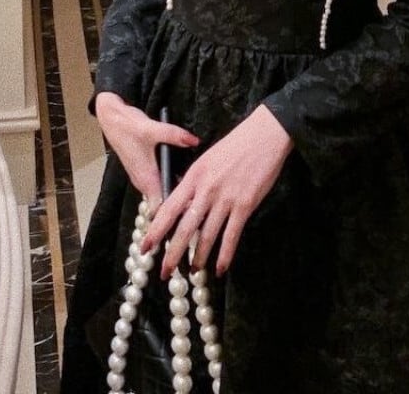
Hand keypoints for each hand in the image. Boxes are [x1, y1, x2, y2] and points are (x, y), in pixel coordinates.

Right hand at [95, 92, 199, 210]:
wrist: (112, 119)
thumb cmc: (126, 127)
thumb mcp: (152, 129)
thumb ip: (174, 135)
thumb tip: (194, 140)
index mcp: (146, 177)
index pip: (159, 208)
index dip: (174, 213)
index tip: (192, 212)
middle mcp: (143, 181)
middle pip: (163, 204)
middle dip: (180, 206)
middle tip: (201, 203)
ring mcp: (143, 177)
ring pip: (161, 195)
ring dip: (175, 196)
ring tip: (196, 193)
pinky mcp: (144, 171)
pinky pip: (159, 185)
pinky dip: (170, 185)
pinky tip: (184, 178)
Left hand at [140, 105, 292, 277]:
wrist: (263, 137)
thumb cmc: (235, 146)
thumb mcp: (206, 159)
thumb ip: (195, 182)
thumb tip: (183, 203)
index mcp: (194, 176)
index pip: (169, 208)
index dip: (156, 229)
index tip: (146, 246)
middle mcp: (206, 190)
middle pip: (185, 227)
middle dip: (172, 253)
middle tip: (163, 272)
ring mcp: (226, 199)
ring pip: (207, 235)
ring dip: (198, 257)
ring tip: (192, 272)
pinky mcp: (245, 205)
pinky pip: (232, 235)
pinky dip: (225, 254)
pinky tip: (220, 268)